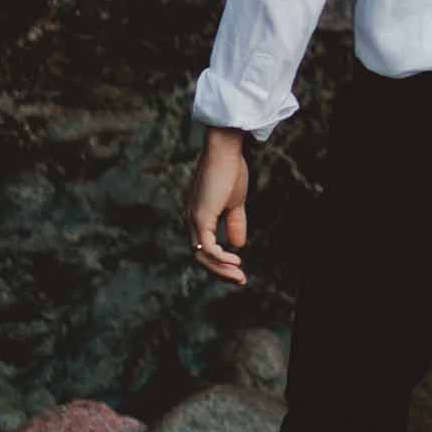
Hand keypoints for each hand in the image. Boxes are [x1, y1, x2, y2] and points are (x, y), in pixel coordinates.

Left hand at [185, 128, 251, 284]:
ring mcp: (194, 219)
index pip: (204, 248)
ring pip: (201, 255)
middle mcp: (191, 221)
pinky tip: (235, 260)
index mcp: (198, 217)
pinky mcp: (200, 217)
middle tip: (240, 280)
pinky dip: (220, 257)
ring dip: (220, 269)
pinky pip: (207, 247)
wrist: (225, 151)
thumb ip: (235, 223)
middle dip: (220, 271)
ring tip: (239, 275)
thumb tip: (238, 244)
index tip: (238, 269)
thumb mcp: (235, 203)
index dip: (220, 262)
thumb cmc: (230, 171)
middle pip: (200, 256)